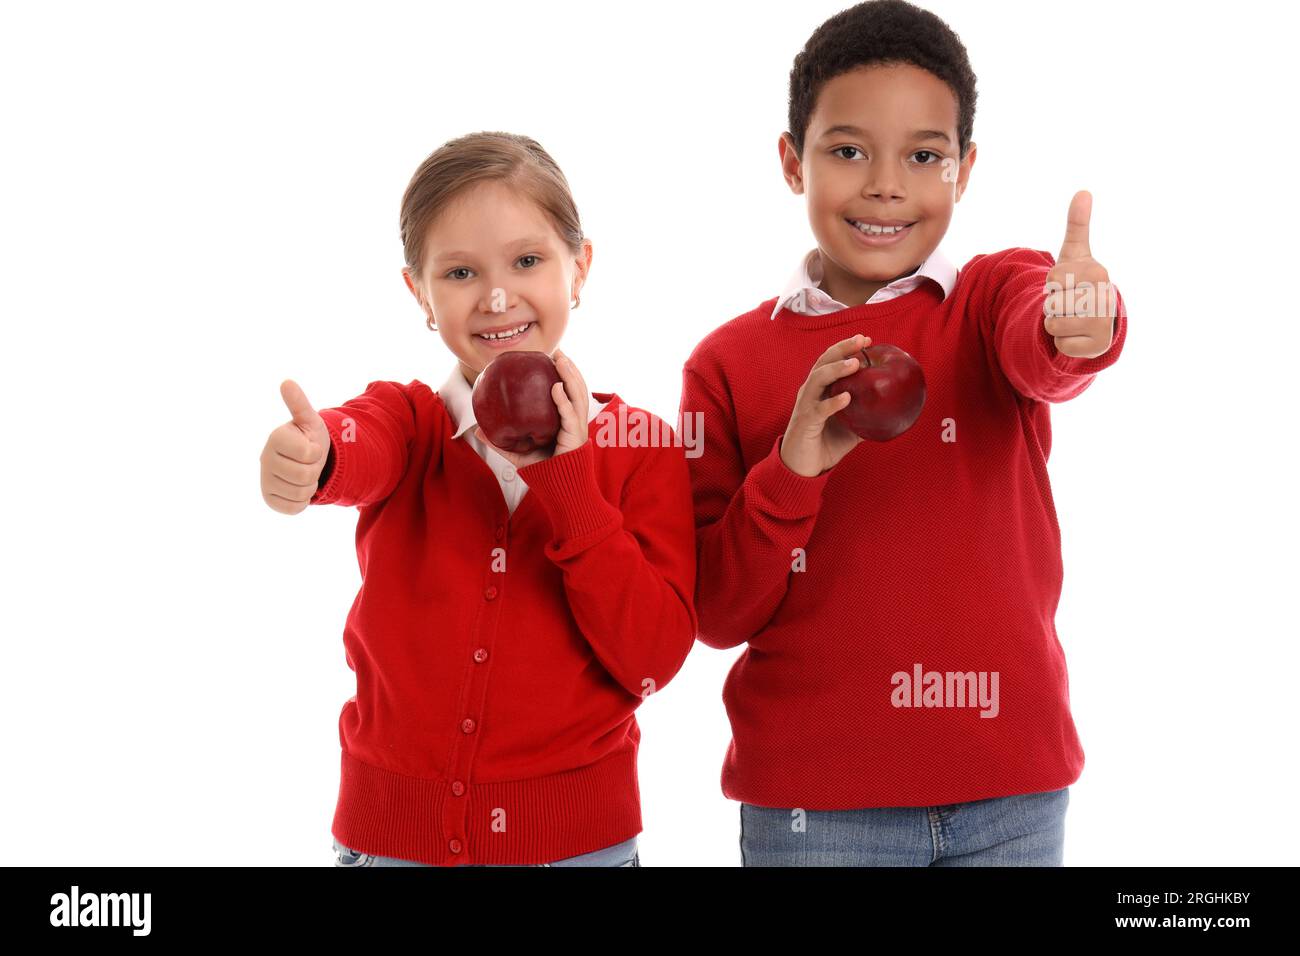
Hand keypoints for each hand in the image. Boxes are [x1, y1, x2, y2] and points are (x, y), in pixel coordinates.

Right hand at [260, 379, 331, 513]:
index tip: (310, 447)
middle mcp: (264, 459)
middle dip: (314, 470)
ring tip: (303, 473)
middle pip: (306, 476)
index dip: (317, 452)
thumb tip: (286, 382)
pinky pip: (295, 508)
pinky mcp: (269, 499)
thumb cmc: (308, 437)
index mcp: (276, 438)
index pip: (310, 454)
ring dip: (310, 485)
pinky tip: (297, 487)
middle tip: (308, 462)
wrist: (304, 460)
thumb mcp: (309, 420)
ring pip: (302, 493)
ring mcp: (264, 481)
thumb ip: (299, 403)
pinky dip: (303, 501)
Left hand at [475, 348, 589, 467]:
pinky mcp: (576, 437)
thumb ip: (502, 442)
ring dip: (570, 376)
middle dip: (569, 368)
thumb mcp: (519, 454)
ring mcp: (578, 428)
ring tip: (560, 360)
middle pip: (577, 388)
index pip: (567, 393)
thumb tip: (476, 431)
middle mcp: (575, 421)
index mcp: (566, 421)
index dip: (563, 375)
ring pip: (578, 396)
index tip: (552, 358)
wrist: (560, 491)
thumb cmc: (544, 472)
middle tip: (557, 351)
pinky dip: (564, 400)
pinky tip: (555, 387)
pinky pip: (571, 415)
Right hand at [779, 334, 870, 477]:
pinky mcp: (805, 423)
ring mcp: (806, 406)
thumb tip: (892, 413)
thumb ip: (866, 416)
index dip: (847, 348)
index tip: (867, 340)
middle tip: (861, 340)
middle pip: (823, 362)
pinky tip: (846, 398)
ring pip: (818, 379)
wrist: (801, 468)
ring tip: (854, 364)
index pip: (831, 361)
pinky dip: (832, 402)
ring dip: (836, 370)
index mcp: (820, 389)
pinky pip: (818, 409)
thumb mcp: (851, 428)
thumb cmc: (824, 444)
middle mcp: (810, 392)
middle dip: (842, 349)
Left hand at [1044, 190, 1116, 358]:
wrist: (1095, 316)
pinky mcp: (1096, 347)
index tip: (1067, 283)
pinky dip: (1062, 342)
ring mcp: (1103, 324)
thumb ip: (1077, 224)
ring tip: (1072, 317)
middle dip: (1053, 305)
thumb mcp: (1075, 253)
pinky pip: (1060, 345)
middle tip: (1069, 302)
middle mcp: (1105, 299)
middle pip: (1051, 305)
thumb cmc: (1080, 281)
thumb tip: (1083, 191)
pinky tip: (1077, 334)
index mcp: (1097, 273)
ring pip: (1053, 325)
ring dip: (1055, 323)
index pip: (1053, 281)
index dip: (1052, 284)